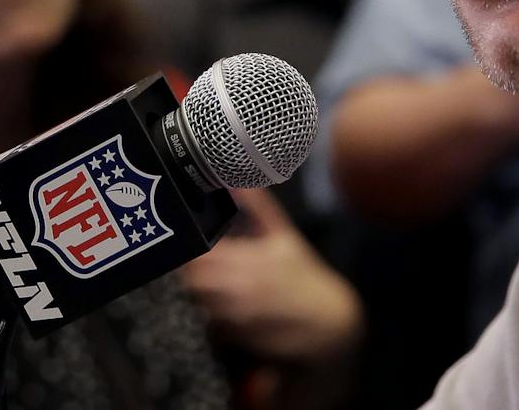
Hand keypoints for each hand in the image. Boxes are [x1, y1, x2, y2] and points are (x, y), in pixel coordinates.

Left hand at [180, 188, 361, 363]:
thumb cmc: (303, 274)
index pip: (201, 256)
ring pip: (198, 303)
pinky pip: (209, 327)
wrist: (328, 321)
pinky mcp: (238, 339)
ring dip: (198, 294)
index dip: (191, 248)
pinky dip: (209, 316)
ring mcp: (239, 318)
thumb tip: (237, 179)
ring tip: (210, 284)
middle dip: (191, 273)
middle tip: (198, 264)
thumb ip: (259, 206)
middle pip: (193, 281)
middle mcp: (242, 290)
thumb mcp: (284, 236)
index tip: (193, 241)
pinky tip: (221, 307)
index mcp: (251, 260)